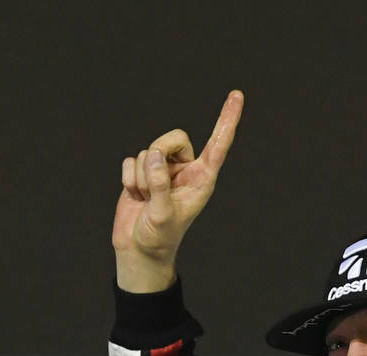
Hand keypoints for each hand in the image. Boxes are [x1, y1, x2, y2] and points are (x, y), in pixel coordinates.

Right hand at [113, 90, 244, 291]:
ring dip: (142, 178)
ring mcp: (163, 170)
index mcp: (202, 179)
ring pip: (147, 150)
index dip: (227, 119)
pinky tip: (136, 197)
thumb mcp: (162, 216)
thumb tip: (154, 156)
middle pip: (173, 137)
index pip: (218, 144)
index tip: (237, 95)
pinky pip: (130, 160)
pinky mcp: (142, 172)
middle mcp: (185, 170)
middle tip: (154, 187)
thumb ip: (160, 186)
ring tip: (147, 199)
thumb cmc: (158, 237)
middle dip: (158, 156)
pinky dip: (129, 180)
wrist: (137, 249)